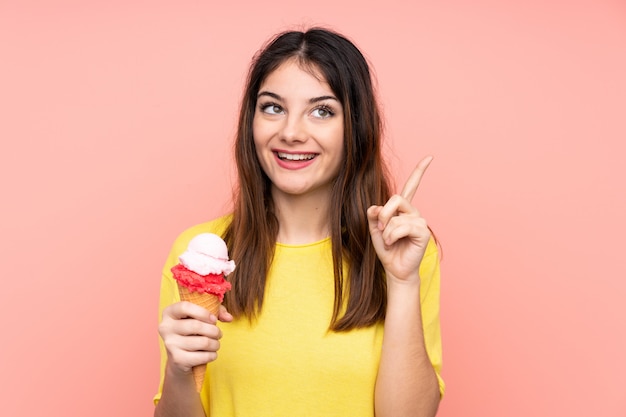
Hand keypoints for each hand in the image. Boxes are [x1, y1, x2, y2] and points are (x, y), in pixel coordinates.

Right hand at [158, 302, 232, 374]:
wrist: (180, 359)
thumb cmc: (192, 332)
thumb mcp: (202, 317)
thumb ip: (217, 312)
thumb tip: (229, 318)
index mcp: (169, 312)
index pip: (185, 307)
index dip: (203, 312)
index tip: (213, 319)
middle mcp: (165, 327)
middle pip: (196, 326)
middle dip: (214, 330)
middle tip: (218, 334)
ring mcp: (170, 344)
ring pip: (202, 342)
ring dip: (215, 344)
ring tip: (216, 344)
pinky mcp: (177, 359)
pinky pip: (202, 357)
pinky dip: (212, 355)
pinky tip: (212, 354)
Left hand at [367, 156, 432, 283]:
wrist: (394, 269)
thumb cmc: (386, 249)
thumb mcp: (374, 229)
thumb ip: (374, 215)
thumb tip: (376, 207)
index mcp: (402, 209)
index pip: (411, 186)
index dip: (420, 171)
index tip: (430, 157)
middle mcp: (413, 212)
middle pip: (395, 198)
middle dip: (383, 215)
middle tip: (382, 229)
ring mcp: (419, 221)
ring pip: (396, 216)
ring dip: (387, 231)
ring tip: (389, 241)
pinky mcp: (423, 232)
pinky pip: (402, 227)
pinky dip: (392, 236)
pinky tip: (394, 243)